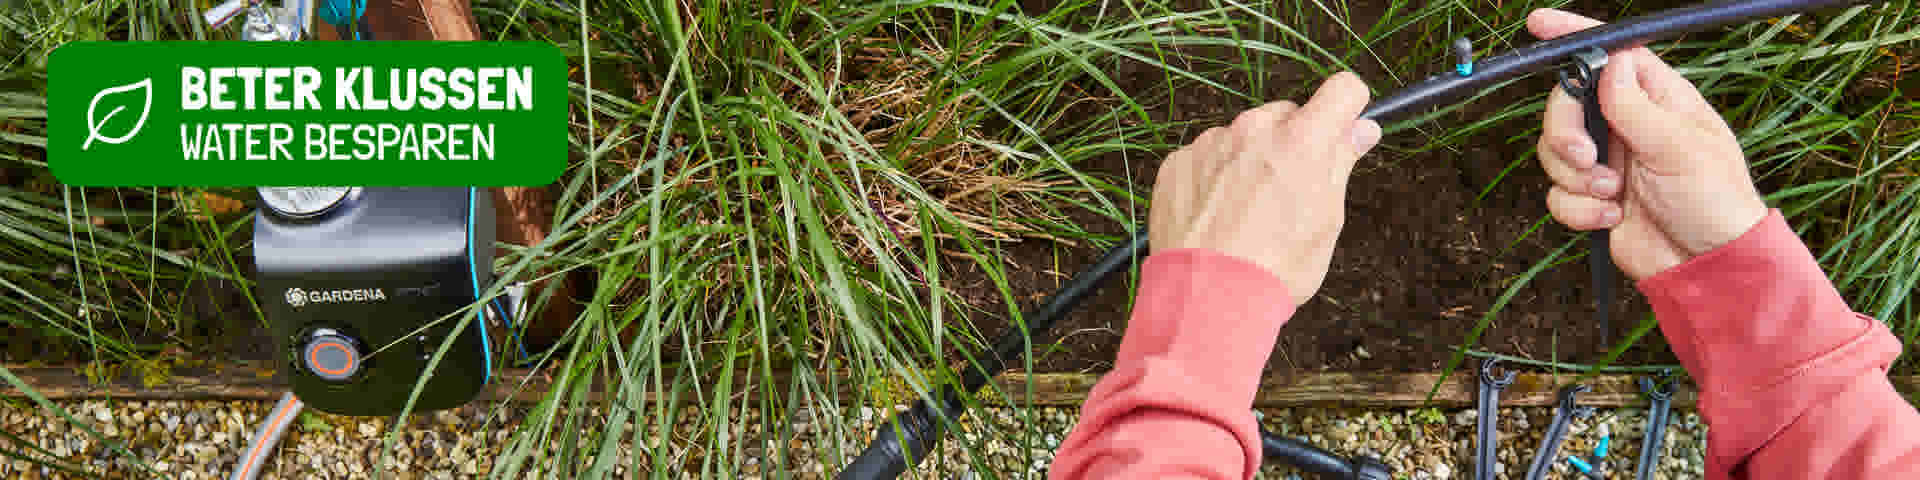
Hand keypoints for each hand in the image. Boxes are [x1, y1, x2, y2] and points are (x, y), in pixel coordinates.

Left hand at [1150, 72, 1381, 303]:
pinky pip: (1206, 156)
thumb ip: (1340, 162)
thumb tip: (1361, 128)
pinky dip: (1214, 176)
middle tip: (1289, 192)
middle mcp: (1253, 129)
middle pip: (1287, 115)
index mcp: (1301, 139)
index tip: (1344, 131)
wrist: (1206, 298)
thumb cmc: (1277, 266)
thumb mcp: (1326, 219)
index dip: (1348, 109)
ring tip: (1246, 212)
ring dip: (1250, 158)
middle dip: (1294, 142)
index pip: (1342, 89)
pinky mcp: (1177, 162)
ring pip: (1243, 136)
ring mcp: (1210, 143)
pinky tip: (1216, 215)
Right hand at [1529, 9, 1767, 279]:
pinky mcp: (1592, 197)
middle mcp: (1628, 124)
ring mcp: (1608, 160)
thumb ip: (1637, 107)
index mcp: (1659, 99)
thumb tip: (1608, 66)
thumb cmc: (1714, 202)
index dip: (1575, 37)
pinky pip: (1557, 193)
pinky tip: (1612, 218)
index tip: (1539, 25)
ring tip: (1612, 195)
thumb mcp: (1680, 148)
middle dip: (1566, 133)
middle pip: (1567, 105)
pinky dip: (1578, 209)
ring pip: (1555, 150)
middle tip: (1585, 158)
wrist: (1705, 265)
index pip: (1612, 53)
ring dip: (1575, 178)